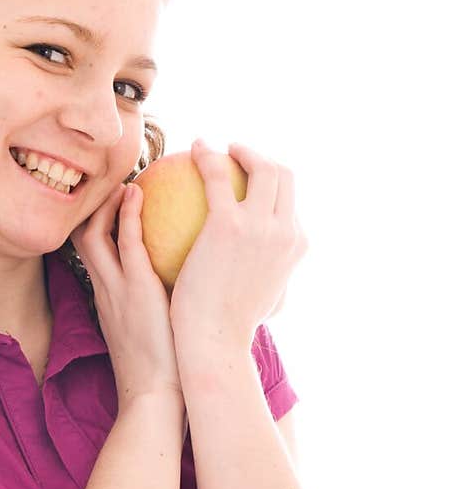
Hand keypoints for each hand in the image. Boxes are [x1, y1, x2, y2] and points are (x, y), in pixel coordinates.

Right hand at [70, 181, 182, 404]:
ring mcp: (115, 289)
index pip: (93, 254)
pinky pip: (125, 242)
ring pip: (91, 234)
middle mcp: (104, 290)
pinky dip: (128, 214)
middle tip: (115, 185)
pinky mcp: (134, 290)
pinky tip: (141, 193)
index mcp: (108, 299)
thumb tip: (191, 281)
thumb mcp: (156, 330)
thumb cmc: (164, 368)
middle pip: (80, 238)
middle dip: (91, 208)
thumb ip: (162, 304)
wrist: (156, 395)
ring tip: (126, 181)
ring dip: (104, 205)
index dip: (98, 225)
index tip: (116, 205)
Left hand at [168, 139, 308, 350]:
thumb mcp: (267, 301)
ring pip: (260, 166)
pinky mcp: (228, 223)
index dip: (273, 182)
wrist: (214, 340)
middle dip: (262, 157)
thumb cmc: (230, 326)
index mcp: (296, 245)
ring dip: (240, 149)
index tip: (247, 177)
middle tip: (234, 154)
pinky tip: (192, 150)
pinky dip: (207, 156)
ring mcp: (261, 225)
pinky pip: (216, 175)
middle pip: (284, 174)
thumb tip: (271, 269)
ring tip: (214, 149)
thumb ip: (273, 278)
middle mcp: (286, 230)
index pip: (291, 200)